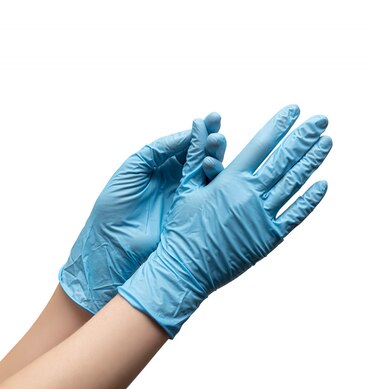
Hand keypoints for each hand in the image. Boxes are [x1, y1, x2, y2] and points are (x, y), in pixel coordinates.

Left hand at [59, 113, 226, 312]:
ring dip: (216, 158)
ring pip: (209, 174)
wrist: (113, 248)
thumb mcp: (132, 170)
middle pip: (202, 156)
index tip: (212, 118)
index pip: (185, 144)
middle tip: (219, 132)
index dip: (199, 132)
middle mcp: (178, 180)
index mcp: (162, 167)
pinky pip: (209, 194)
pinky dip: (216, 180)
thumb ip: (156, 151)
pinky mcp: (195, 214)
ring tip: (217, 146)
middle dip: (212, 142)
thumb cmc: (114, 209)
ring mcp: (189, 198)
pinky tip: (215, 167)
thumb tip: (185, 135)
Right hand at [119, 104, 331, 336]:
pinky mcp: (270, 238)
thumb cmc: (182, 229)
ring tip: (327, 142)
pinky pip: (295, 215)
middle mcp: (250, 195)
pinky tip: (324, 184)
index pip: (261, 144)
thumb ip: (198, 155)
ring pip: (294, 183)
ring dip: (312, 161)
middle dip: (304, 136)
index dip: (279, 124)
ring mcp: (262, 216)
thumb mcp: (186, 188)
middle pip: (284, 159)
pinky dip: (311, 199)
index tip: (294, 109)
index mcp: (229, 180)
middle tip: (322, 119)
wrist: (185, 270)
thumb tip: (200, 121)